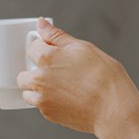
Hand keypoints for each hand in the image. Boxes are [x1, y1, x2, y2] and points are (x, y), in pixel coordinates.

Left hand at [17, 17, 138, 138]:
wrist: (114, 108)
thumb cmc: (104, 76)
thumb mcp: (83, 47)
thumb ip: (57, 36)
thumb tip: (41, 23)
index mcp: (46, 58)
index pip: (32, 48)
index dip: (45, 49)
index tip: (57, 54)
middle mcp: (39, 79)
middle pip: (24, 74)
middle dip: (35, 72)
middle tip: (57, 72)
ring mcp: (42, 99)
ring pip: (29, 93)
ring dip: (38, 89)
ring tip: (61, 88)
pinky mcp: (49, 115)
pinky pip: (41, 106)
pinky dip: (49, 102)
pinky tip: (67, 99)